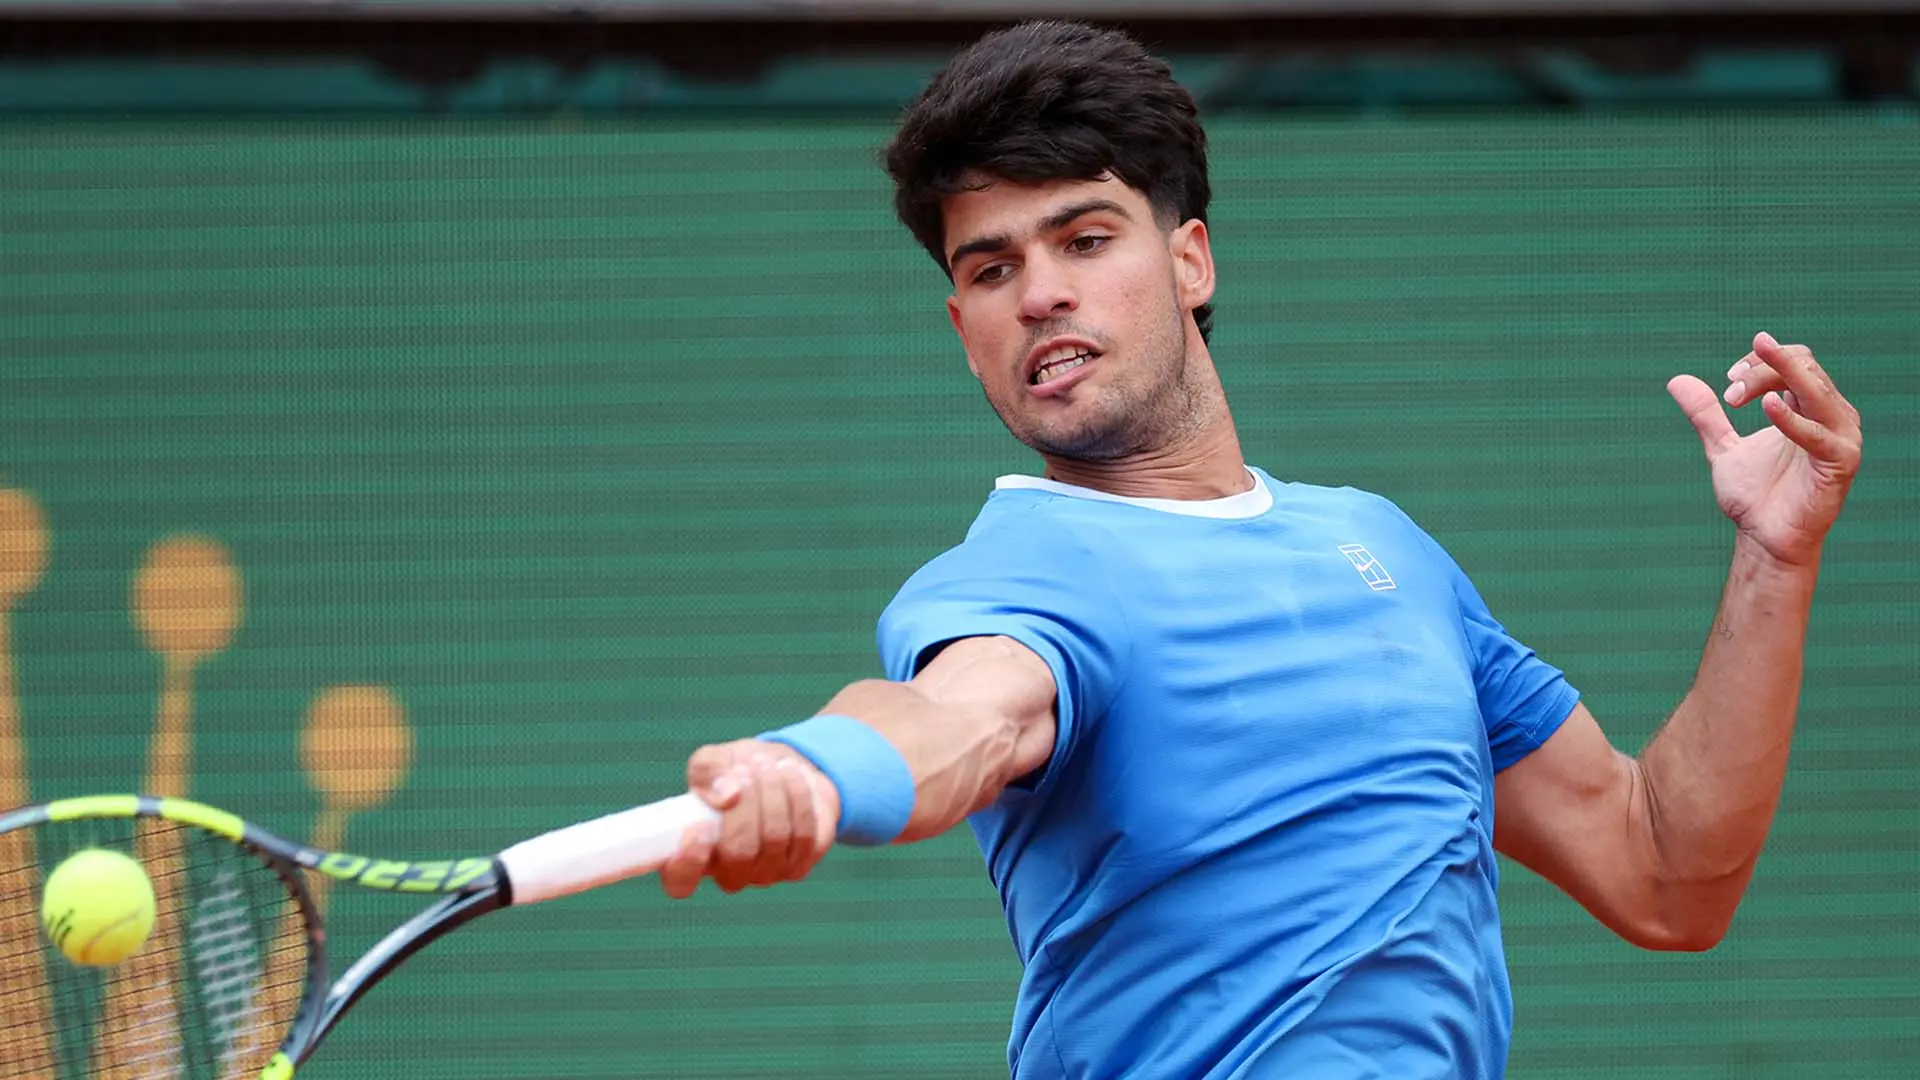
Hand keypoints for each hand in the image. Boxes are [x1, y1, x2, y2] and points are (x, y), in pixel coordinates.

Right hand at [659, 738, 839, 898]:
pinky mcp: (800, 864)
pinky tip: (791, 774)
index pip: (681, 881)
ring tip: (769, 763)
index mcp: (693, 856)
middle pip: (739, 853)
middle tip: (746, 768)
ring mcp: (766, 873)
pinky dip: (798, 797)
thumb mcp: (713, 762)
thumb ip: (709, 774)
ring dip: (773, 792)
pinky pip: (805, 834)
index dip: (688, 862)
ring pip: (775, 838)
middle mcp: (729, 873)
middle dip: (746, 804)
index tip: (699, 827)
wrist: (779, 771)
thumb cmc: (734, 771)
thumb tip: (727, 796)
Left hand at [1667, 332, 1862, 568]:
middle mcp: (1831, 415)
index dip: (1760, 361)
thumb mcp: (1723, 446)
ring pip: (1815, 389)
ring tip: (1736, 391)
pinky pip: (1818, 433)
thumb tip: (1677, 380)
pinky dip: (1791, 418)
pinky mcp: (1841, 460)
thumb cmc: (1754, 495)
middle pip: (1804, 367)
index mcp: (1809, 406)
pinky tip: (1767, 406)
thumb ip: (1706, 414)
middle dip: (1761, 371)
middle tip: (1729, 392)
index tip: (1728, 378)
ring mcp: (1841, 436)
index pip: (1795, 360)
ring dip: (1774, 380)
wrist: (1764, 538)